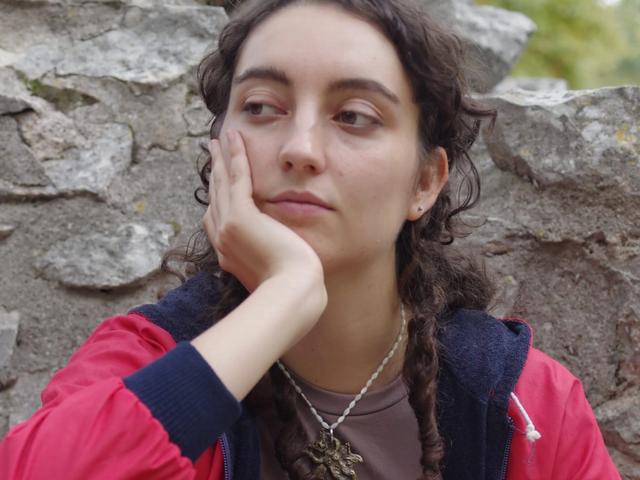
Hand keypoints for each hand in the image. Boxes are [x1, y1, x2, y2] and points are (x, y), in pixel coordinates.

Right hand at [203, 130, 324, 294]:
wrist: (291, 294)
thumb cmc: (291, 289)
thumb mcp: (274, 272)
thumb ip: (269, 258)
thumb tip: (278, 256)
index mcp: (228, 253)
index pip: (218, 218)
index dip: (218, 195)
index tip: (220, 181)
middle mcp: (221, 240)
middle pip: (215, 198)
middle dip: (214, 173)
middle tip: (213, 151)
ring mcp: (227, 228)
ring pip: (222, 185)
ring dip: (221, 159)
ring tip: (219, 140)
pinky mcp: (240, 217)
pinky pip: (235, 179)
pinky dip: (234, 157)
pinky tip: (234, 139)